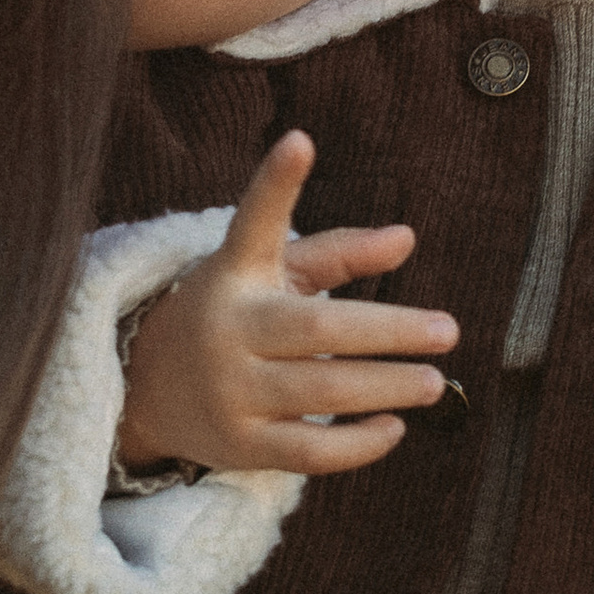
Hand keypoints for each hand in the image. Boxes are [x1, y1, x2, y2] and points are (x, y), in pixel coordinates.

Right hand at [120, 129, 457, 479]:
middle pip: (318, 329)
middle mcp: (229, 329)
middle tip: (446, 330)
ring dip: (386, 388)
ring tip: (435, 382)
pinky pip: (309, 452)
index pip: (254, 223)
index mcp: (236, 273)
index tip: (300, 141)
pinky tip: (395, 427)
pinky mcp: (240, 446)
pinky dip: (358, 445)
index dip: (276, 182)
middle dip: (389, 331)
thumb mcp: (272, 273)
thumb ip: (338, 253)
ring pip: (320, 394)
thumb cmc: (234, 314)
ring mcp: (231, 392)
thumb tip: (407, 238)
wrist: (147, 386)